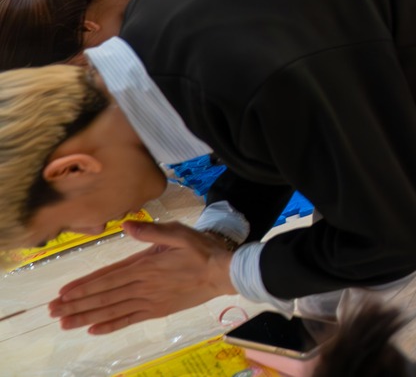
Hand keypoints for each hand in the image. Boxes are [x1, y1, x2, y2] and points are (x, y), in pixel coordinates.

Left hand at [49, 221, 233, 334]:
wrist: (223, 273)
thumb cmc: (202, 249)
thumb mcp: (179, 232)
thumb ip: (151, 230)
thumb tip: (126, 224)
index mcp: (144, 266)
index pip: (107, 278)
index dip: (84, 286)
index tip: (63, 293)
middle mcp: (142, 286)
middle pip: (104, 297)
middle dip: (76, 304)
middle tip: (53, 311)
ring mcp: (149, 301)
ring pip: (112, 310)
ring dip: (86, 317)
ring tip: (65, 323)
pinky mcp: (157, 310)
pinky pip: (129, 320)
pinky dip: (111, 326)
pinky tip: (94, 330)